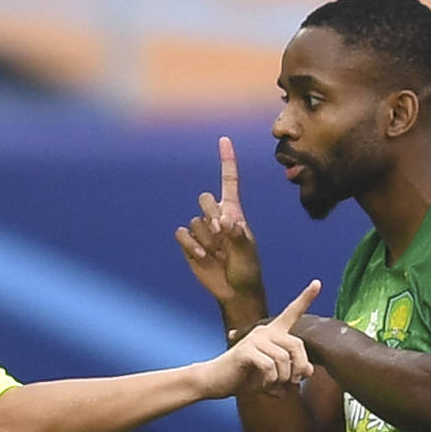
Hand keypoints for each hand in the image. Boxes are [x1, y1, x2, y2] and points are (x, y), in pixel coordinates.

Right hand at [174, 137, 266, 319]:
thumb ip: (237, 235)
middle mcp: (217, 217)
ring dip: (205, 237)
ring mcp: (203, 231)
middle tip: (222, 234)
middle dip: (210, 213)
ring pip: (195, 220)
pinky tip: (201, 255)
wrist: (235, 291)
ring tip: (217, 254)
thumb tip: (224, 220)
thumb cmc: (247, 269)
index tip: (224, 140)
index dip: (226, 161)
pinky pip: (182, 234)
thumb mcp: (247, 252)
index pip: (229, 181)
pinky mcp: (190, 245)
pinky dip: (190, 244)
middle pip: (205, 198)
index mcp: (235, 213)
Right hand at [203, 281, 320, 398]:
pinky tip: (265, 387)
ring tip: (274, 387)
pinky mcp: (246, 350)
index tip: (317, 283)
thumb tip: (308, 370)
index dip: (306, 298)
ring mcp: (254, 339)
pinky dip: (271, 381)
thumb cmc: (246, 377)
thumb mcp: (275, 376)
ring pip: (284, 359)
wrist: (216, 382)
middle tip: (294, 382)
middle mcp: (264, 331)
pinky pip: (270, 366)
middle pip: (297, 345)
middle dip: (299, 367)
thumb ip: (293, 372)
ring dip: (283, 379)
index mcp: (273, 333)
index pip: (292, 313)